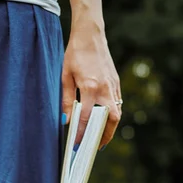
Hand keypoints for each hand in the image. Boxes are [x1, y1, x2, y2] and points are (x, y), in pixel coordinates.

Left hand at [62, 26, 121, 149]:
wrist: (91, 35)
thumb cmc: (75, 54)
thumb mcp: (65, 76)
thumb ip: (67, 100)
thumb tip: (66, 120)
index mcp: (91, 87)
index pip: (88, 117)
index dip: (82, 133)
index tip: (77, 144)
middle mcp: (105, 89)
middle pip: (110, 120)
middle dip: (105, 136)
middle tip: (96, 147)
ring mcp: (113, 86)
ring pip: (117, 114)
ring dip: (110, 128)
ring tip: (101, 138)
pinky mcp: (116, 83)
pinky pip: (117, 104)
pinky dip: (112, 116)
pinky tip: (104, 121)